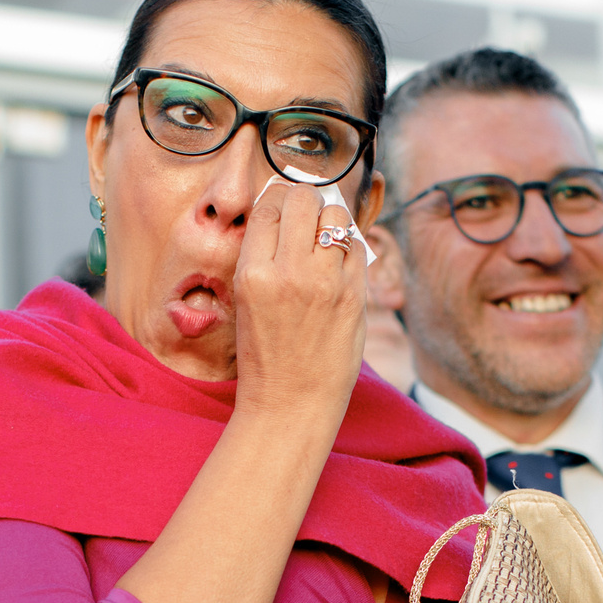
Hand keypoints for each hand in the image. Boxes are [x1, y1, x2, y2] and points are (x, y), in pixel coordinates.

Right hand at [231, 177, 366, 423]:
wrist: (290, 403)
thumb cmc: (265, 355)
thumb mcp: (246, 301)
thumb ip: (263, 257)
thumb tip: (285, 211)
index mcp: (252, 273)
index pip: (268, 206)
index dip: (277, 200)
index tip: (282, 206)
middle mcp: (288, 272)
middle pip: (303, 199)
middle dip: (304, 200)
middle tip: (305, 214)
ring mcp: (325, 283)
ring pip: (335, 214)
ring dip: (330, 218)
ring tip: (324, 236)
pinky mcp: (355, 296)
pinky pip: (356, 246)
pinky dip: (348, 245)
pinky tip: (339, 260)